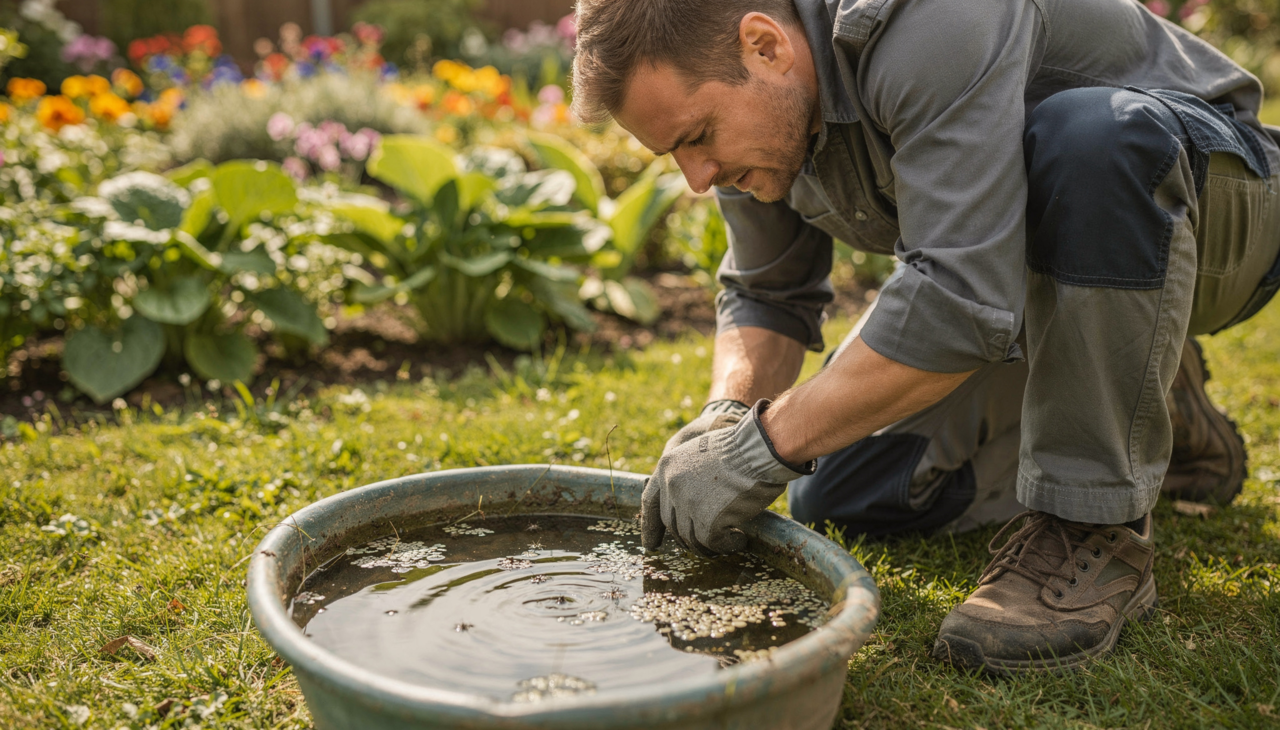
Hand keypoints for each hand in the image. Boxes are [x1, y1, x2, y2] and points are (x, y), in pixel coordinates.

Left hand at [642, 400, 813, 553]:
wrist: (759, 449)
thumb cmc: (740, 449)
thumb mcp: (701, 453)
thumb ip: (687, 476)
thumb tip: (686, 506)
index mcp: (667, 466)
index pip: (650, 502)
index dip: (650, 526)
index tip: (651, 545)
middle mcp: (672, 485)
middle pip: (672, 524)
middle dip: (687, 538)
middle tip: (705, 544)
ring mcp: (688, 503)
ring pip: (691, 537)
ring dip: (709, 544)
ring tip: (729, 540)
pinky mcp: (707, 519)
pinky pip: (712, 543)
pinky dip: (727, 545)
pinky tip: (739, 539)